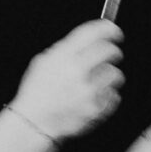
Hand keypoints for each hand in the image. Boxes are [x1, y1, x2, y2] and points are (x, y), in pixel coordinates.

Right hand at [11, 21, 124, 139]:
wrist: (35, 122)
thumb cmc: (38, 92)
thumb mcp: (43, 63)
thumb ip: (65, 50)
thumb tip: (89, 40)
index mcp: (62, 58)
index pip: (90, 34)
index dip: (107, 29)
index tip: (114, 30)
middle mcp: (76, 72)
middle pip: (109, 51)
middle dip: (113, 51)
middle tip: (112, 54)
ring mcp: (88, 92)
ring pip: (115, 74)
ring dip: (109, 75)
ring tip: (97, 81)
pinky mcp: (97, 108)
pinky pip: (114, 96)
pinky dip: (108, 95)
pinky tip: (94, 97)